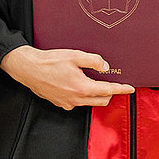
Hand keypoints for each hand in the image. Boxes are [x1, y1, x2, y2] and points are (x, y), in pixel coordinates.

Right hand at [0, 45, 134, 110]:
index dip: (121, 89)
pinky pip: (77, 102)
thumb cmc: (49, 62)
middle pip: (102, 100)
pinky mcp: (60, 103)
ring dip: (96, 94)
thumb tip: (105, 66)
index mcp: (82, 88)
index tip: (130, 89)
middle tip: (112, 82)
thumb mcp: (75, 55)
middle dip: (110, 92)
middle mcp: (76, 99)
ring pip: (90, 102)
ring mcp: (68, 103)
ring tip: (93, 80)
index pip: (108, 90)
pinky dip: (82, 95)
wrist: (28, 69)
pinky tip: (77, 84)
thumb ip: (93, 60)